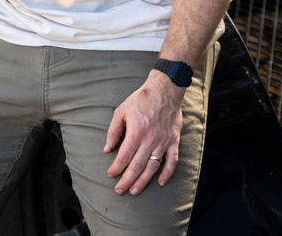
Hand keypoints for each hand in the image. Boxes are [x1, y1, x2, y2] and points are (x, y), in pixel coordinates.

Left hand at [104, 70, 183, 195]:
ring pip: (153, 166)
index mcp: (136, 131)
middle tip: (119, 190)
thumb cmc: (141, 99)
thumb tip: (107, 150)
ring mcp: (163, 141)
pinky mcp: (174, 140)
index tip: (111, 174)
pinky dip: (168, 173)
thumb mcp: (121, 110)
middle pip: (137, 166)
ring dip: (143, 181)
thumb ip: (113, 131)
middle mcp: (150, 139)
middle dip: (126, 180)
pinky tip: (161, 182)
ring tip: (134, 191)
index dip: (116, 168)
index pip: (124, 156)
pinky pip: (172, 161)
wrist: (165, 89)